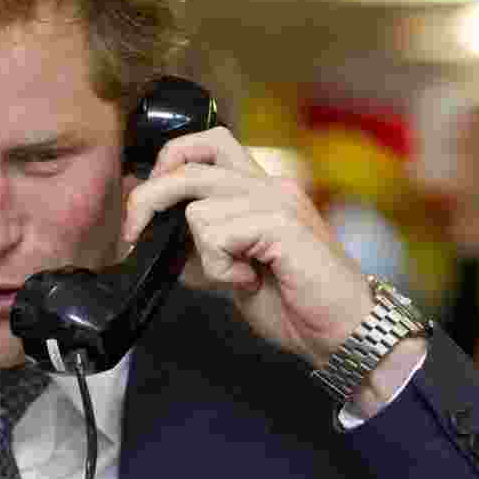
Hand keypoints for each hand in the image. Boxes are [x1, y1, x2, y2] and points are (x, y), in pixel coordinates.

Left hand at [122, 127, 373, 368]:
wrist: (342, 333)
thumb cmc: (292, 303)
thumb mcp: (228, 269)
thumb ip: (197, 243)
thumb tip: (149, 227)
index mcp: (259, 188)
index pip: (205, 145)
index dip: (166, 167)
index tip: (143, 209)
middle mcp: (269, 184)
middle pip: (189, 163)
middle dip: (148, 199)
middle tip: (136, 235)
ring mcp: (278, 200)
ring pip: (197, 207)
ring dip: (201, 255)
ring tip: (235, 276)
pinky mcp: (282, 222)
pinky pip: (215, 234)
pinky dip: (219, 268)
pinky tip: (249, 282)